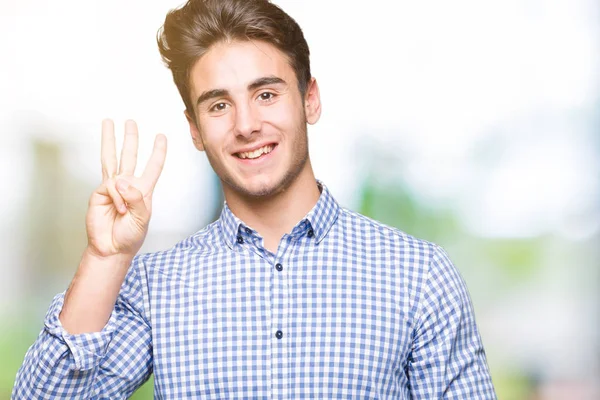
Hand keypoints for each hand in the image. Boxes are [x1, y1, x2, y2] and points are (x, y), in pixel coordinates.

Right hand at [86, 119, 166, 258]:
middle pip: (129, 155)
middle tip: (130, 121)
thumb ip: (136, 198)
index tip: (161, 137)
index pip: (153, 166)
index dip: (158, 152)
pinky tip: (119, 208)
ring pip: (111, 158)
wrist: (111, 248)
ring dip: (110, 140)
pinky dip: (117, 197)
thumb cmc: (130, 235)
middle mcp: (128, 185)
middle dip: (130, 138)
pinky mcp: (99, 192)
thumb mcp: (143, 218)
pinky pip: (111, 186)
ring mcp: (112, 187)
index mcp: (143, 190)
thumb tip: (121, 180)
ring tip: (108, 122)